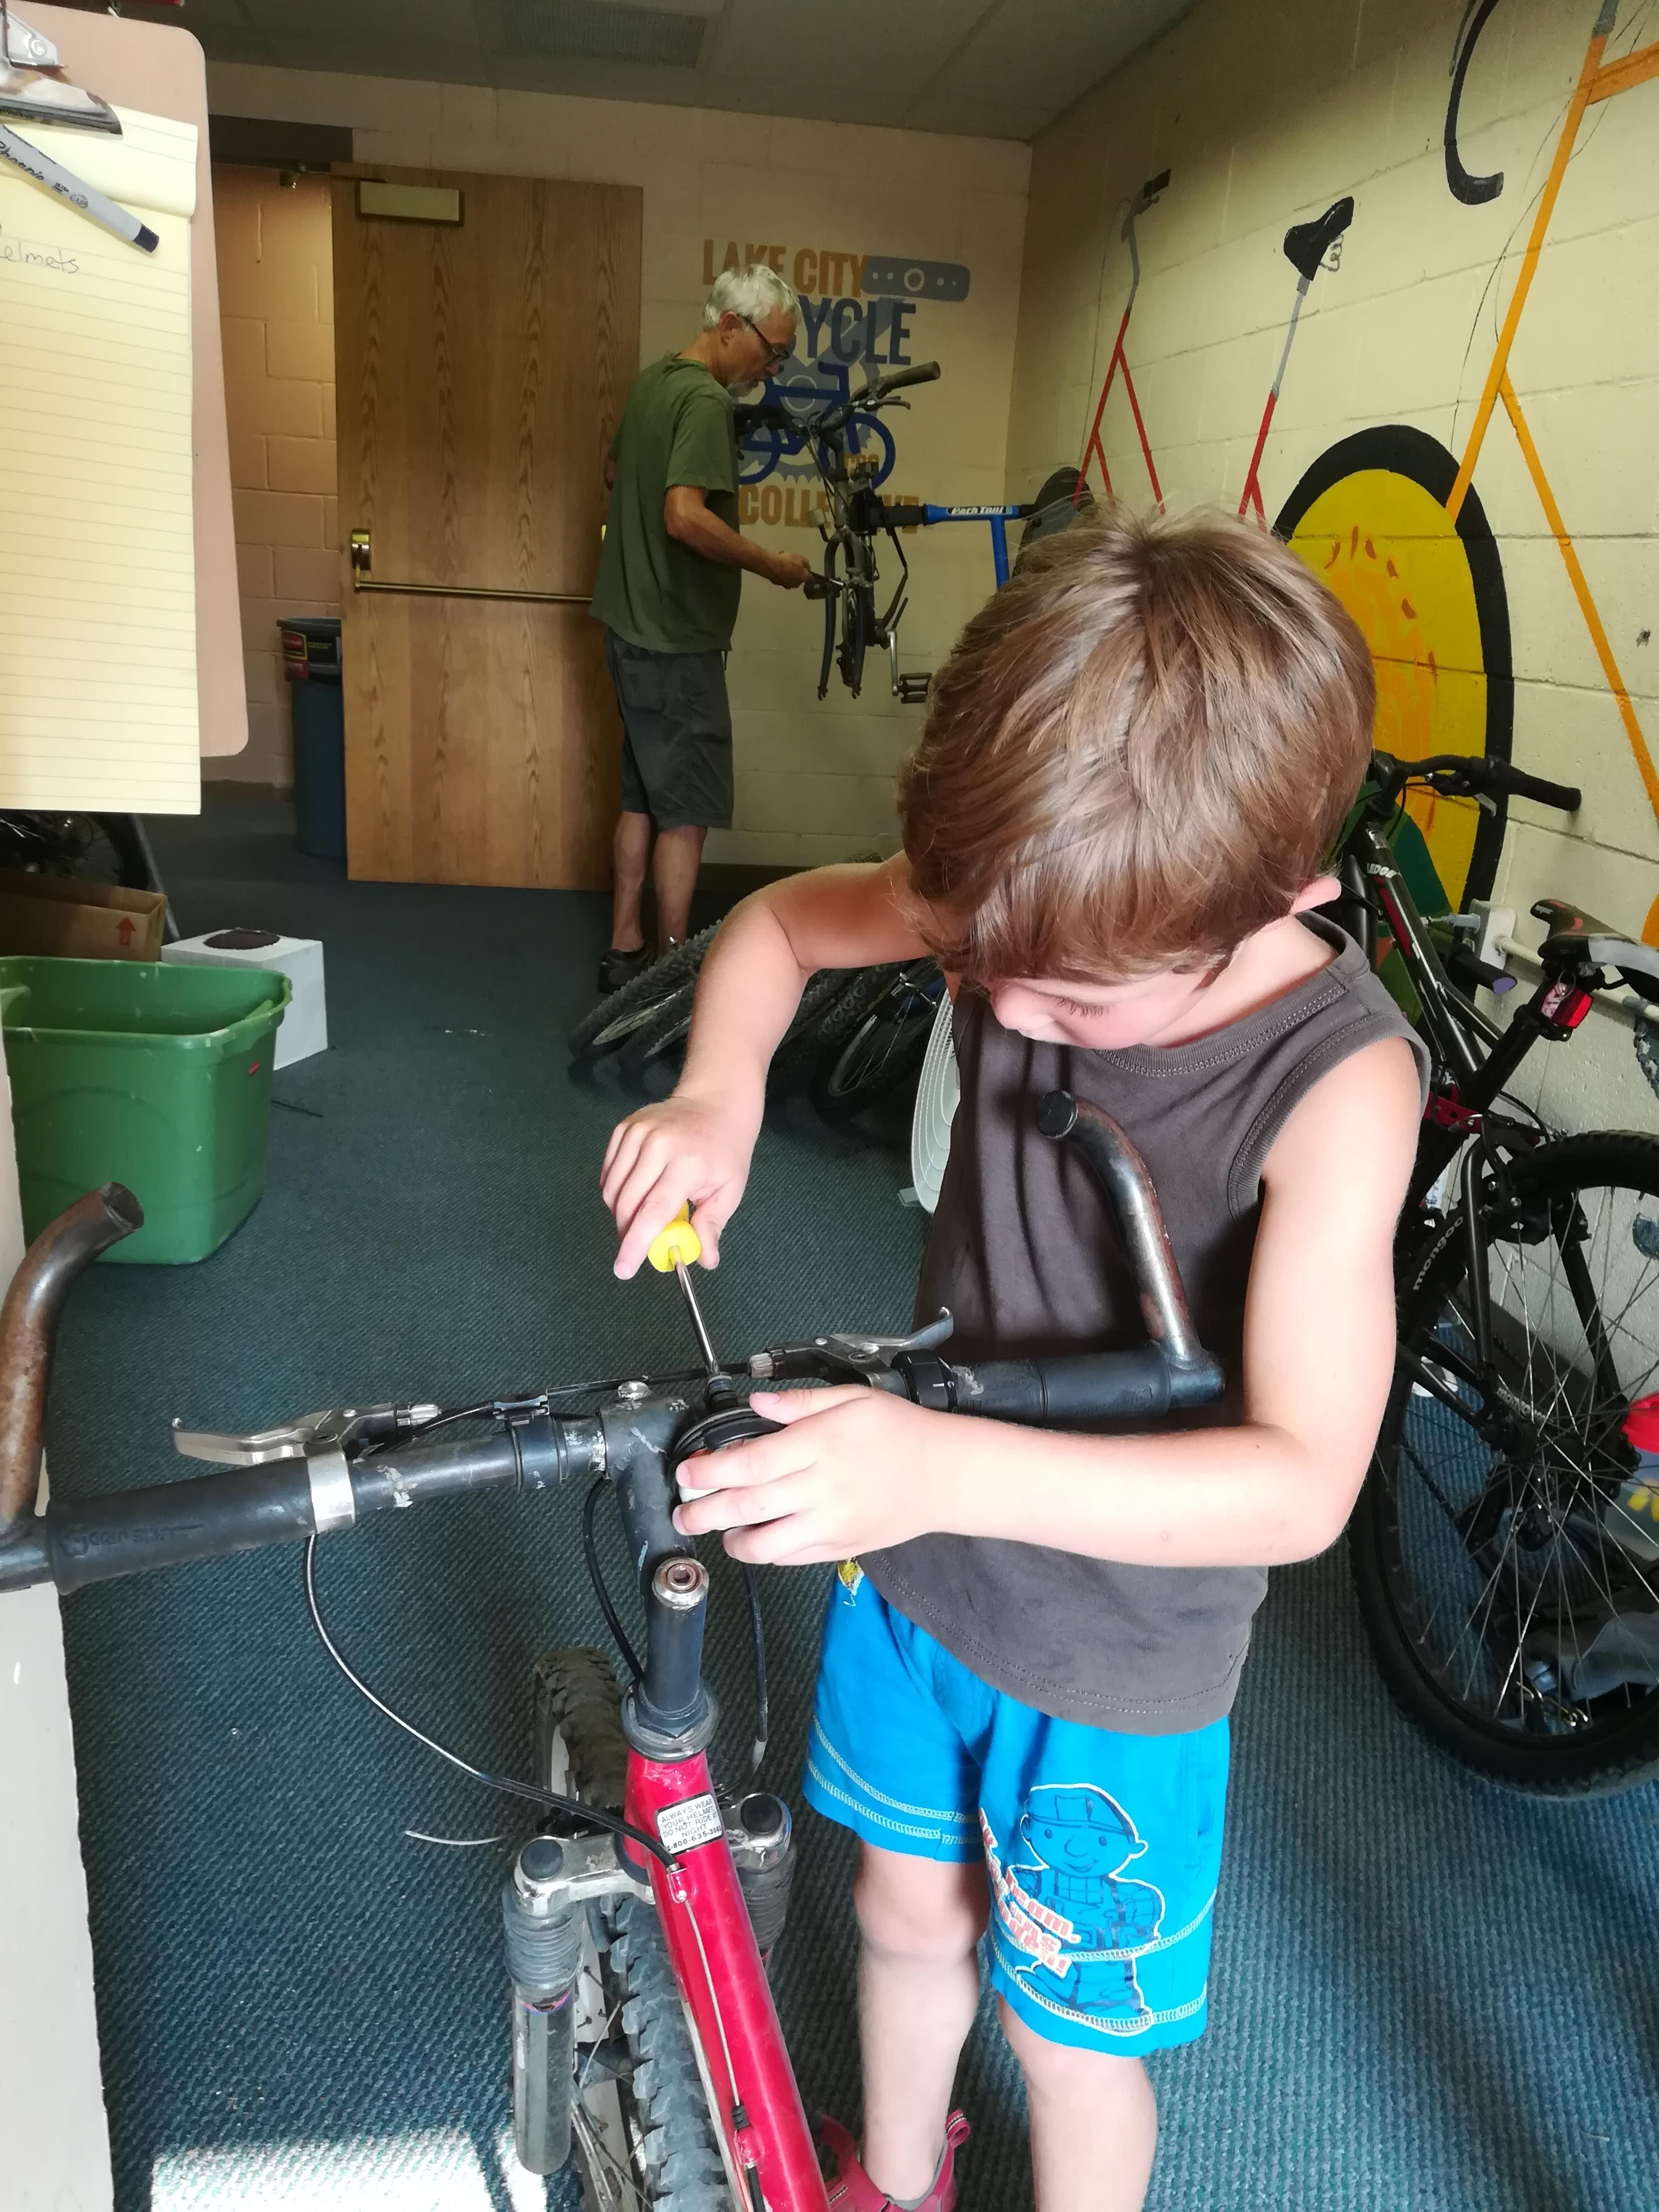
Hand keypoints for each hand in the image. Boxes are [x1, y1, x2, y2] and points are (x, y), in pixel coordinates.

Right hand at [602, 1092, 759, 1277]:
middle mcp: (657, 1145)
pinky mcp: (623, 1128)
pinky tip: (633, 1195)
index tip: (624, 1269)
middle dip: (627, 1232)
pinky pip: (607, 1173)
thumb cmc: (726, 1151)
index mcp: (687, 1163)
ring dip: (620, 1214)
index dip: (636, 1243)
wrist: (715, 1102)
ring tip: (640, 1218)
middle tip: (637, 1246)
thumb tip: (704, 1261)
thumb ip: (711, 1225)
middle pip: (627, 1203)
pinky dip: (614, 1192)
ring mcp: (636, 1133)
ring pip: (611, 1190)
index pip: (654, 1210)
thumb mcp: (729, 1190)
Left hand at [673, 1387, 948, 1563]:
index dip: (711, 1472)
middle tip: (682, 1512)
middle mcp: (822, 1488)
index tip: (687, 1472)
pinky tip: (753, 1539)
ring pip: (766, 1543)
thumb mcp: (852, 1399)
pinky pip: (791, 1557)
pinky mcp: (840, 1548)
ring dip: (731, 1539)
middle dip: (705, 1511)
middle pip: (748, 1506)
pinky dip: (765, 1551)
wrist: (945, 1476)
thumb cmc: (898, 1431)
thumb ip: (799, 1402)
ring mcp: (831, 1524)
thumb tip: (755, 1403)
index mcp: (820, 1445)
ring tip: (716, 1529)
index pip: (752, 1463)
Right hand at [765, 550, 814, 590]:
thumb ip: (805, 563)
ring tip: (785, 564)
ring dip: (789, 574)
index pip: (810, 579)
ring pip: (790, 579)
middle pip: (799, 579)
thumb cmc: (787, 561)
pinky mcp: (777, 583)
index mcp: (803, 578)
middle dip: (798, 574)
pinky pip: (782, 578)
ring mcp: (786, 585)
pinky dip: (781, 574)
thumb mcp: (800, 558)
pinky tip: (778, 566)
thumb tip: (807, 567)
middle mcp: (796, 584)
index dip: (810, 575)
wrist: (771, 565)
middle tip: (794, 565)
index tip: (808, 572)